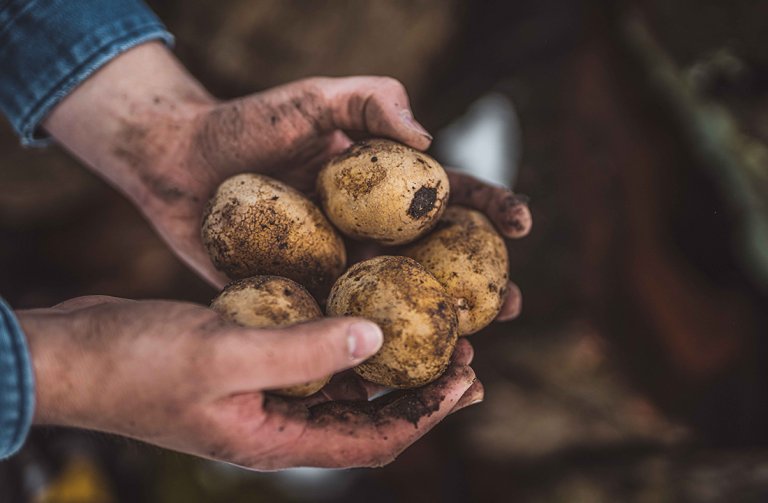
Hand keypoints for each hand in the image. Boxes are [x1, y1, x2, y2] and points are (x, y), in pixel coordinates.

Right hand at [18, 296, 480, 468]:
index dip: (427, 411)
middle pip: (370, 416)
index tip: (468, 376)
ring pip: (345, 386)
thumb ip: (302, 351)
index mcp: (276, 439)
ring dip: (389, 362)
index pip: (375, 439)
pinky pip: (312, 356)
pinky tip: (363, 308)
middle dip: (421, 390)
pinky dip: (345, 337)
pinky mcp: (250, 363)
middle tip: (466, 356)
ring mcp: (263, 395)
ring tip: (428, 330)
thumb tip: (376, 338)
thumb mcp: (223, 353)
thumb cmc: (136, 363)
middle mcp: (277, 424)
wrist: (74, 356)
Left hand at [43, 42, 531, 319]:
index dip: (489, 209)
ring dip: (434, 330)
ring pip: (396, 305)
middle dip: (479, 285)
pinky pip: (337, 327)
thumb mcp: (313, 100)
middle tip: (511, 306)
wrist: (177, 163)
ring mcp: (336, 270)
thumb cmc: (245, 125)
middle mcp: (366, 233)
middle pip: (435, 262)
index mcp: (380, 189)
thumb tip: (427, 137)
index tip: (521, 225)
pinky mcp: (299, 299)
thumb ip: (369, 103)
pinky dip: (366, 353)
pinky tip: (390, 375)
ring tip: (467, 352)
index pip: (448, 199)